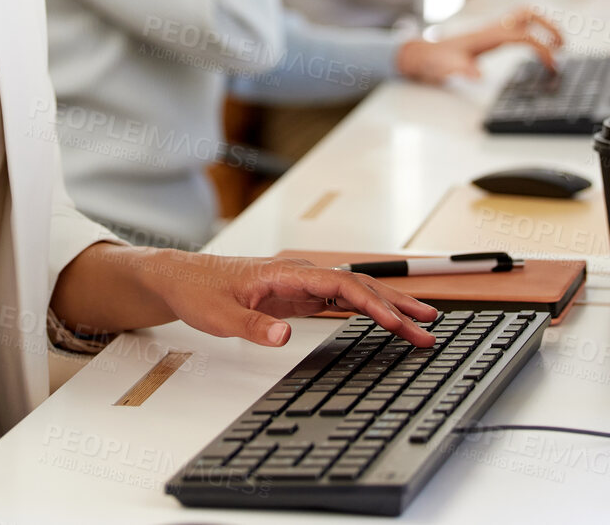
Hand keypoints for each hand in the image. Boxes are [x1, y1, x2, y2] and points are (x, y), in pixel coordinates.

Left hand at [142, 251, 438, 347]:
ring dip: (388, 307)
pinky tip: (385, 320)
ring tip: (421, 323)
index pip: (341, 286)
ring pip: (355, 292)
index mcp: (286, 273)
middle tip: (429, 327)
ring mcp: (301, 284)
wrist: (180, 278)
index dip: (373, 304)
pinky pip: (342, 301)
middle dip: (396, 306)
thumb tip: (284, 336)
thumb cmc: (198, 290)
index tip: (397, 323)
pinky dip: (368, 310)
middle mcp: (300, 274)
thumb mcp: (218, 315)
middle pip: (359, 286)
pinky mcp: (297, 295)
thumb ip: (253, 326)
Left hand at [397, 7, 562, 81]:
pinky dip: (534, 31)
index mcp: (489, 35)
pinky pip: (519, 25)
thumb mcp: (447, 67)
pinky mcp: (492, 33)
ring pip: (525, 15)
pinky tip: (538, 47)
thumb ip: (461, 70)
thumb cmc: (436, 59)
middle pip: (529, 13)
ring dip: (544, 25)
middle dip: (550, 26)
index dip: (542, 48)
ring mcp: (493, 28)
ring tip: (558, 45)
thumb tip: (476, 76)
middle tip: (563, 45)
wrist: (424, 53)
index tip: (553, 65)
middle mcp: (494, 27)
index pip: (524, 35)